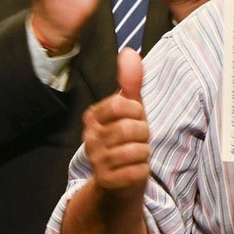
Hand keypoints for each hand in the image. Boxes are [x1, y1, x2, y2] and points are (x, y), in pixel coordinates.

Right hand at [81, 49, 150, 197]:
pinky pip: (139, 170)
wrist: (119, 181)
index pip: (122, 105)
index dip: (137, 112)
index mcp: (93, 117)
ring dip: (144, 152)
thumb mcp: (130, 109)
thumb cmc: (126, 139)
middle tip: (138, 140)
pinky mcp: (107, 181)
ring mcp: (96, 161)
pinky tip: (134, 169)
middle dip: (143, 134)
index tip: (135, 119)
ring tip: (136, 154)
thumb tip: (129, 52)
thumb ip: (130, 81)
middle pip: (131, 129)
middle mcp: (89, 138)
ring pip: (137, 150)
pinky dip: (143, 169)